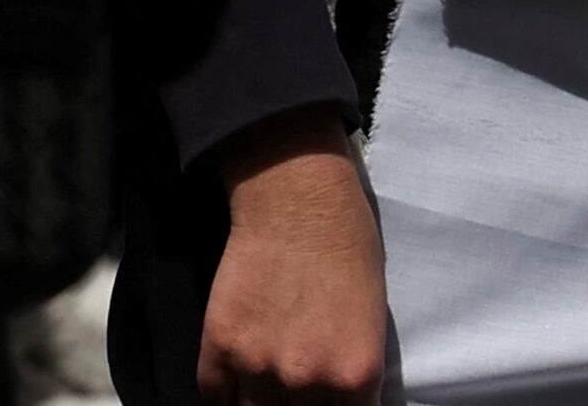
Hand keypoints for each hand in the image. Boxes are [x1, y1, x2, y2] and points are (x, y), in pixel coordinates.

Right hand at [197, 110, 387, 402]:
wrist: (299, 201)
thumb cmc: (350, 248)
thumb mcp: (372, 320)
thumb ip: (349, 372)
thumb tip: (337, 400)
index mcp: (356, 374)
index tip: (329, 402)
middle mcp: (307, 382)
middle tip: (297, 391)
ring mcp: (258, 369)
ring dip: (261, 402)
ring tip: (268, 381)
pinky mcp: (218, 350)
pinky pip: (215, 396)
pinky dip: (226, 390)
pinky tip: (239, 370)